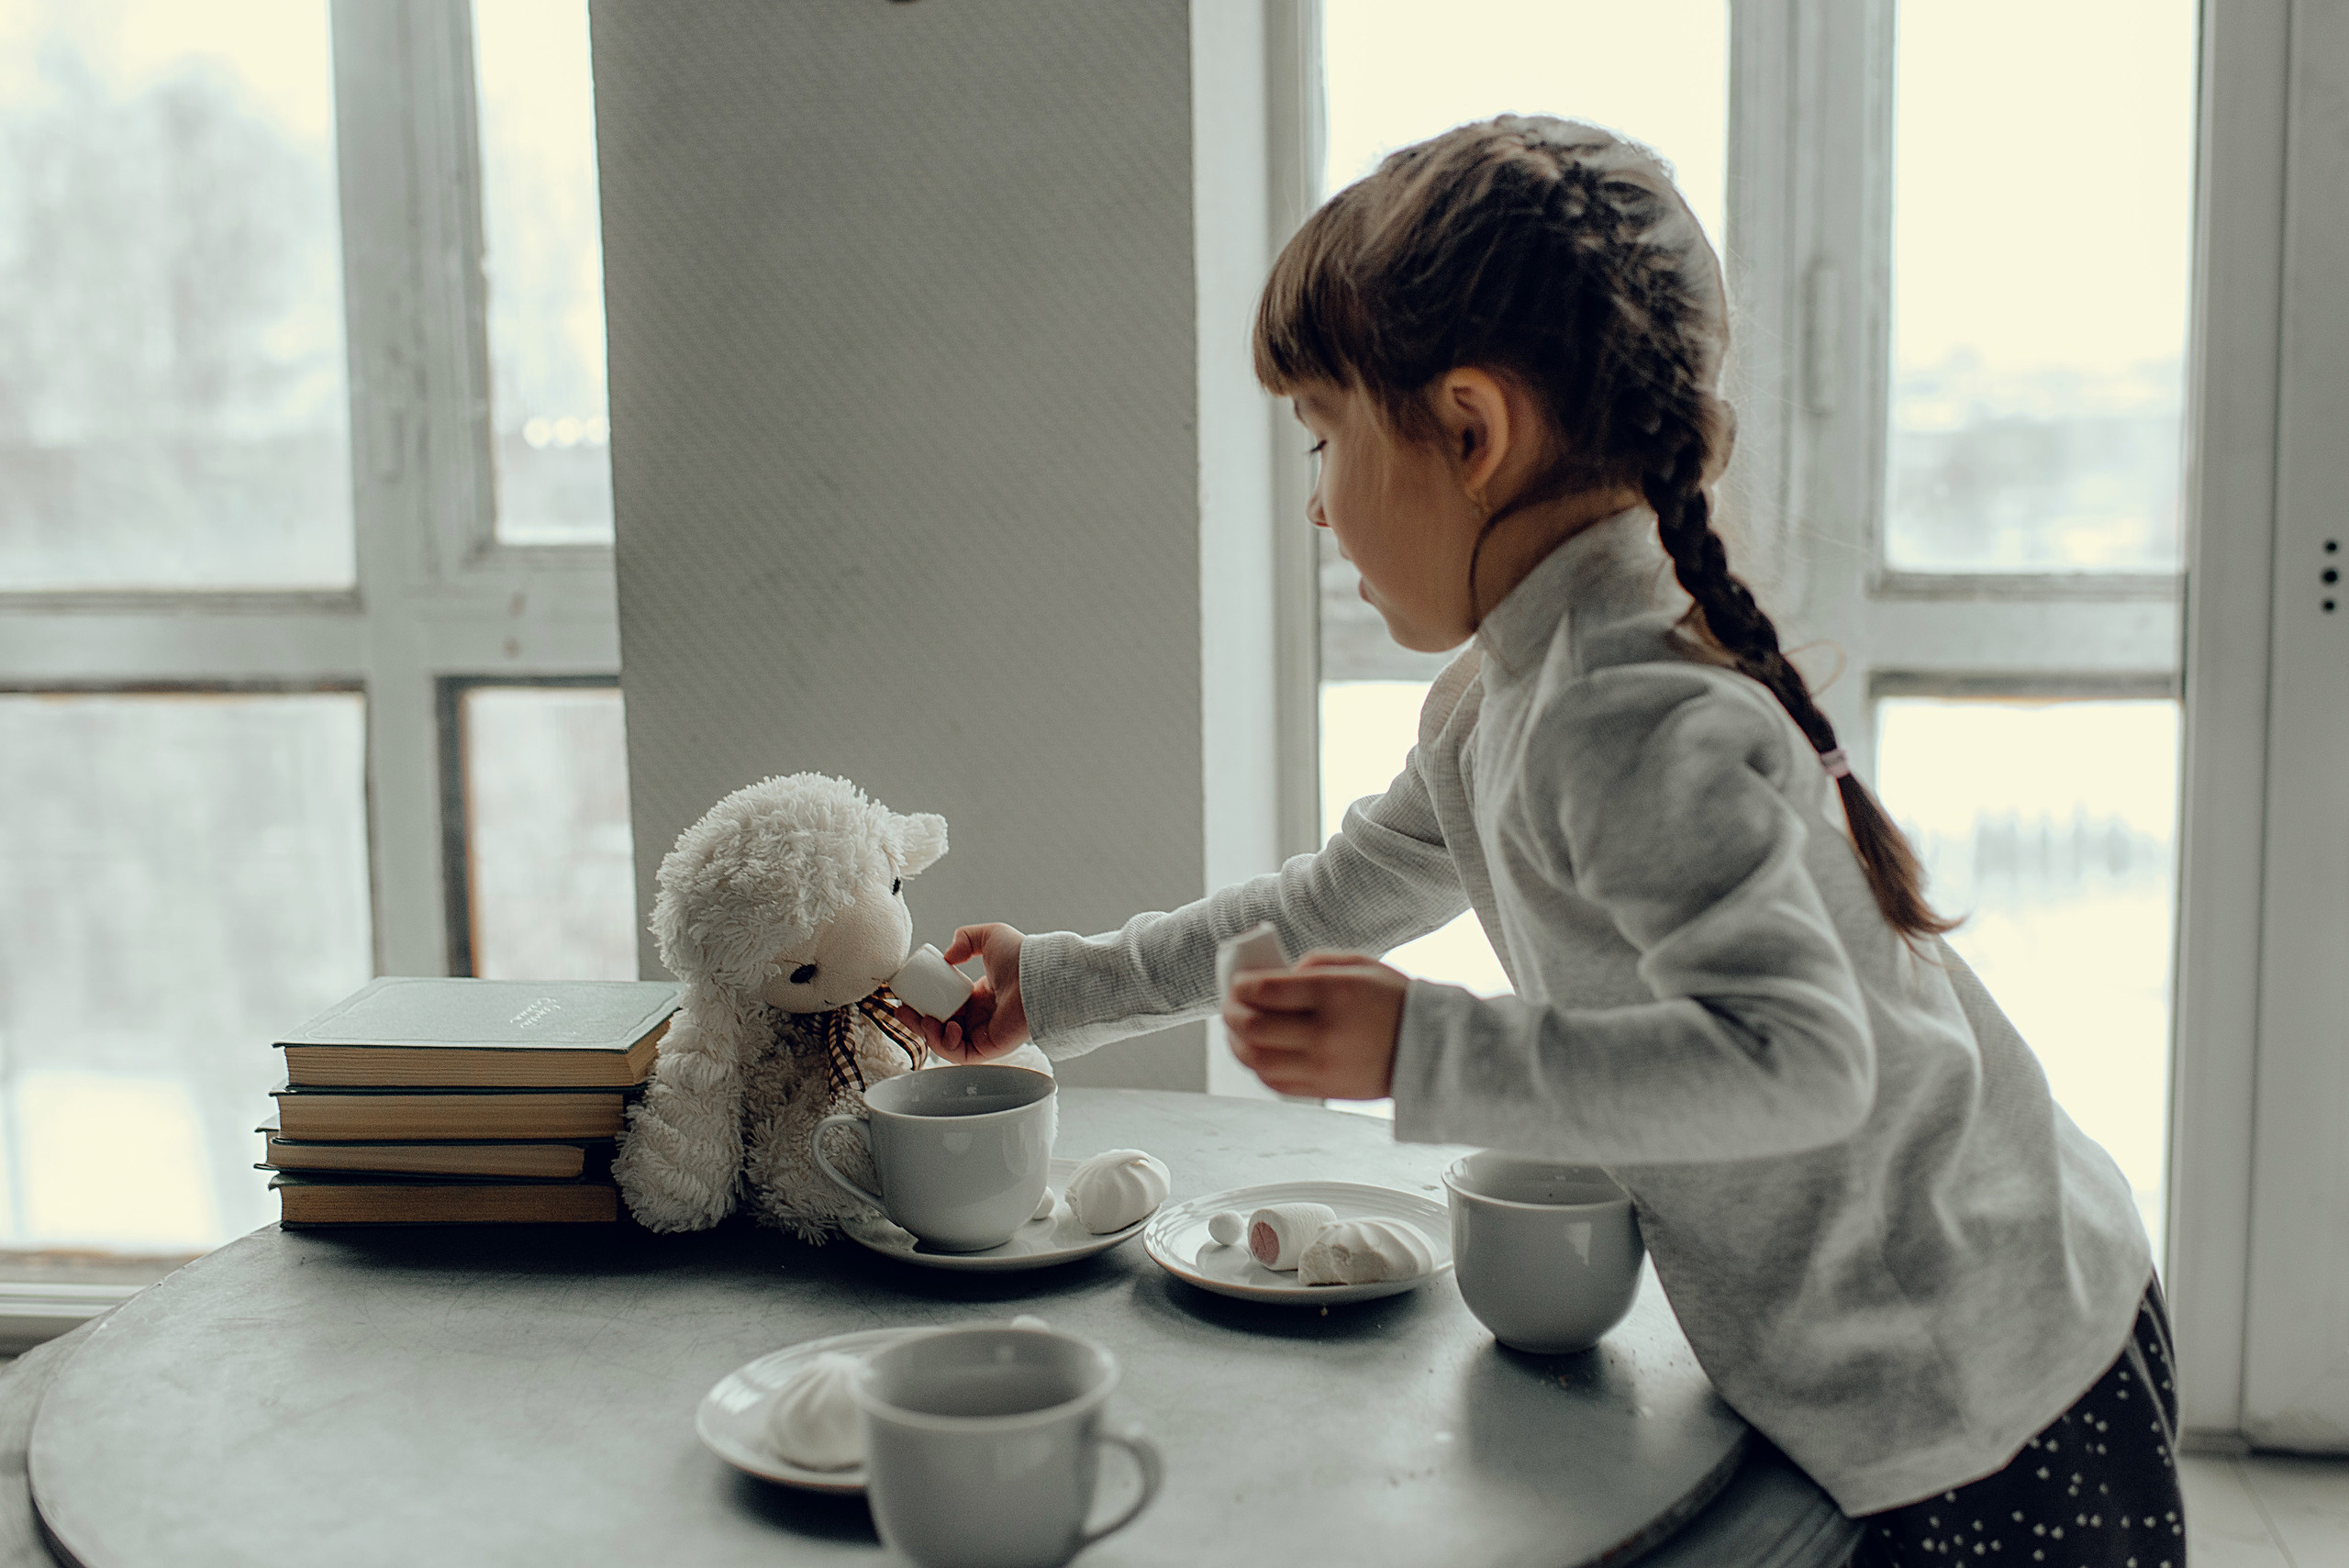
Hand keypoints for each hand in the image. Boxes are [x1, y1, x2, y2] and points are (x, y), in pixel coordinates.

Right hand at [895, 923, 1029, 1063]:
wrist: (1038, 975)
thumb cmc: (1021, 956)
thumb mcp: (990, 936)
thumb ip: (966, 939)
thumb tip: (947, 956)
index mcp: (979, 997)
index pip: (944, 1005)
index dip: (923, 1003)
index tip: (906, 996)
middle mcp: (979, 1018)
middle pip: (939, 1026)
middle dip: (917, 1021)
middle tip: (901, 1011)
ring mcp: (983, 1035)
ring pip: (946, 1043)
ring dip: (929, 1034)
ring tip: (924, 1019)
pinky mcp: (988, 1049)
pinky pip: (960, 1055)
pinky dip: (947, 1045)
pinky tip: (949, 1027)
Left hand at [1222, 951, 1405, 1099]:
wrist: (1432, 1049)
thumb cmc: (1394, 1000)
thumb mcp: (1359, 965)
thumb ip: (1313, 964)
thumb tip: (1274, 978)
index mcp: (1333, 995)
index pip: (1265, 991)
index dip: (1241, 985)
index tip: (1239, 982)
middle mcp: (1324, 1034)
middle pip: (1253, 1028)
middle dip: (1231, 1013)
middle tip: (1230, 1005)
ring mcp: (1322, 1067)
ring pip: (1256, 1060)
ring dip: (1236, 1043)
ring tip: (1236, 1030)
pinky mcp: (1323, 1090)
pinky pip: (1274, 1082)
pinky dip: (1256, 1066)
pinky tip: (1257, 1052)